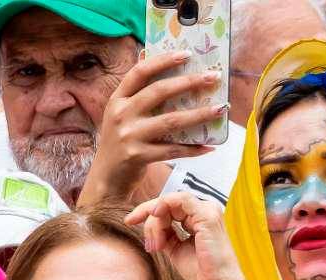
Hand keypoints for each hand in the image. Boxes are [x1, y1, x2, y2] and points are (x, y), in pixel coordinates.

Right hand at [79, 50, 229, 205]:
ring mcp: (129, 136)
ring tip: (220, 109)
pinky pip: (172, 150)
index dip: (163, 60)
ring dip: (199, 114)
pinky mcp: (138, 156)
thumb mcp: (122, 115)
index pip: (140, 72)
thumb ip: (138, 94)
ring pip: (171, 121)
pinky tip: (209, 146)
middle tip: (213, 77)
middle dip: (189, 82)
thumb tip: (162, 65)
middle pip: (159, 92)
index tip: (187, 54)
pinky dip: (192, 149)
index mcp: (118, 99)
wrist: (105, 179)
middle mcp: (121, 114)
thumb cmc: (121, 143)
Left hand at [125, 192, 244, 279]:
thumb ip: (164, 234)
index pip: (168, 207)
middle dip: (149, 218)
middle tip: (148, 243)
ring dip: (156, 220)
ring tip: (157, 245)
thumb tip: (150, 225)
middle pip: (166, 203)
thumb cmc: (202, 271)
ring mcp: (207, 211)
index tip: (129, 221)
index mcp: (197, 218)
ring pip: (170, 202)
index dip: (147, 212)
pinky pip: (180, 199)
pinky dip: (164, 204)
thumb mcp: (175, 249)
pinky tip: (155, 214)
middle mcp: (203, 211)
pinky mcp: (207, 215)